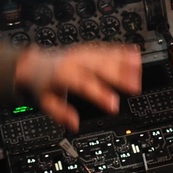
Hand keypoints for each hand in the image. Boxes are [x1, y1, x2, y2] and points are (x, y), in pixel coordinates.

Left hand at [14, 44, 141, 132]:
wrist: (32, 63)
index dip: (100, 95)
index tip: (113, 105)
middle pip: (100, 67)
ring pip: (106, 56)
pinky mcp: (88, 50)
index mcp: (63, 75)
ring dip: (124, 61)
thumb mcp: (44, 102)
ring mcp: (83, 54)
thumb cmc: (40, 83)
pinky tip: (134, 53)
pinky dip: (121, 50)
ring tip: (139, 67)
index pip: (84, 85)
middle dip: (119, 76)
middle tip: (135, 86)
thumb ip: (60, 113)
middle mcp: (75, 62)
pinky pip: (106, 48)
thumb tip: (73, 125)